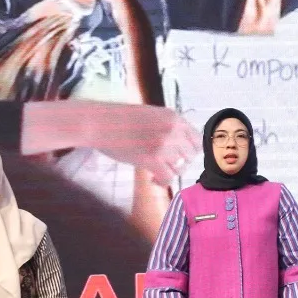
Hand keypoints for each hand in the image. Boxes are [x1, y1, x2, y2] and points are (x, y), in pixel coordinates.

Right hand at [23, 101, 199, 186]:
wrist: (100, 122)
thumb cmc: (121, 119)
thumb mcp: (152, 115)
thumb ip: (169, 127)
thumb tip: (181, 145)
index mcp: (174, 117)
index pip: (197, 139)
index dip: (190, 150)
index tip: (181, 156)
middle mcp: (174, 129)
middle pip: (191, 155)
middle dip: (181, 162)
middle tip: (167, 165)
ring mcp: (164, 145)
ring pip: (181, 168)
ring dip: (171, 172)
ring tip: (158, 172)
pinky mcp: (152, 159)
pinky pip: (168, 178)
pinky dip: (162, 182)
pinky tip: (153, 180)